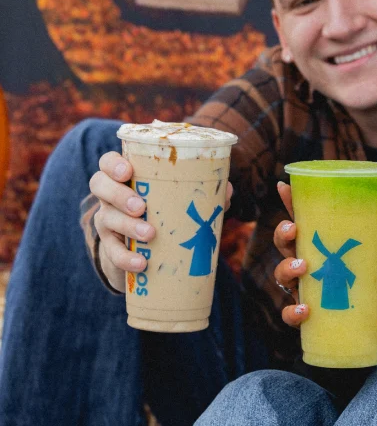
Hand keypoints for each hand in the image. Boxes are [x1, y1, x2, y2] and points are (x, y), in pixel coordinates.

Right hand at [90, 151, 232, 292]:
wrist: (146, 249)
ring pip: (106, 218)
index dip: (113, 164)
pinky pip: (111, 252)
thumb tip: (227, 189)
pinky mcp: (109, 247)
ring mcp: (106, 220)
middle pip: (99, 185)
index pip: (107, 162)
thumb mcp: (180, 199)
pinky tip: (141, 263)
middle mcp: (110, 196)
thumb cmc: (165, 211)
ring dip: (127, 226)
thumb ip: (203, 193)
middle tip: (141, 206)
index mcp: (125, 177)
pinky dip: (126, 258)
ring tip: (150, 234)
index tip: (128, 171)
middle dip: (119, 194)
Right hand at [271, 182, 376, 328]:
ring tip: (303, 266)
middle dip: (283, 233)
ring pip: (282, 274)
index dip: (291, 203)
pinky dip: (293, 312)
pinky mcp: (308, 317)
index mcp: (325, 247)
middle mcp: (310, 265)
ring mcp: (305, 290)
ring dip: (287, 268)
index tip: (284, 186)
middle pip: (285, 244)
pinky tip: (305, 310)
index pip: (305, 221)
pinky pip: (289, 314)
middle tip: (293, 229)